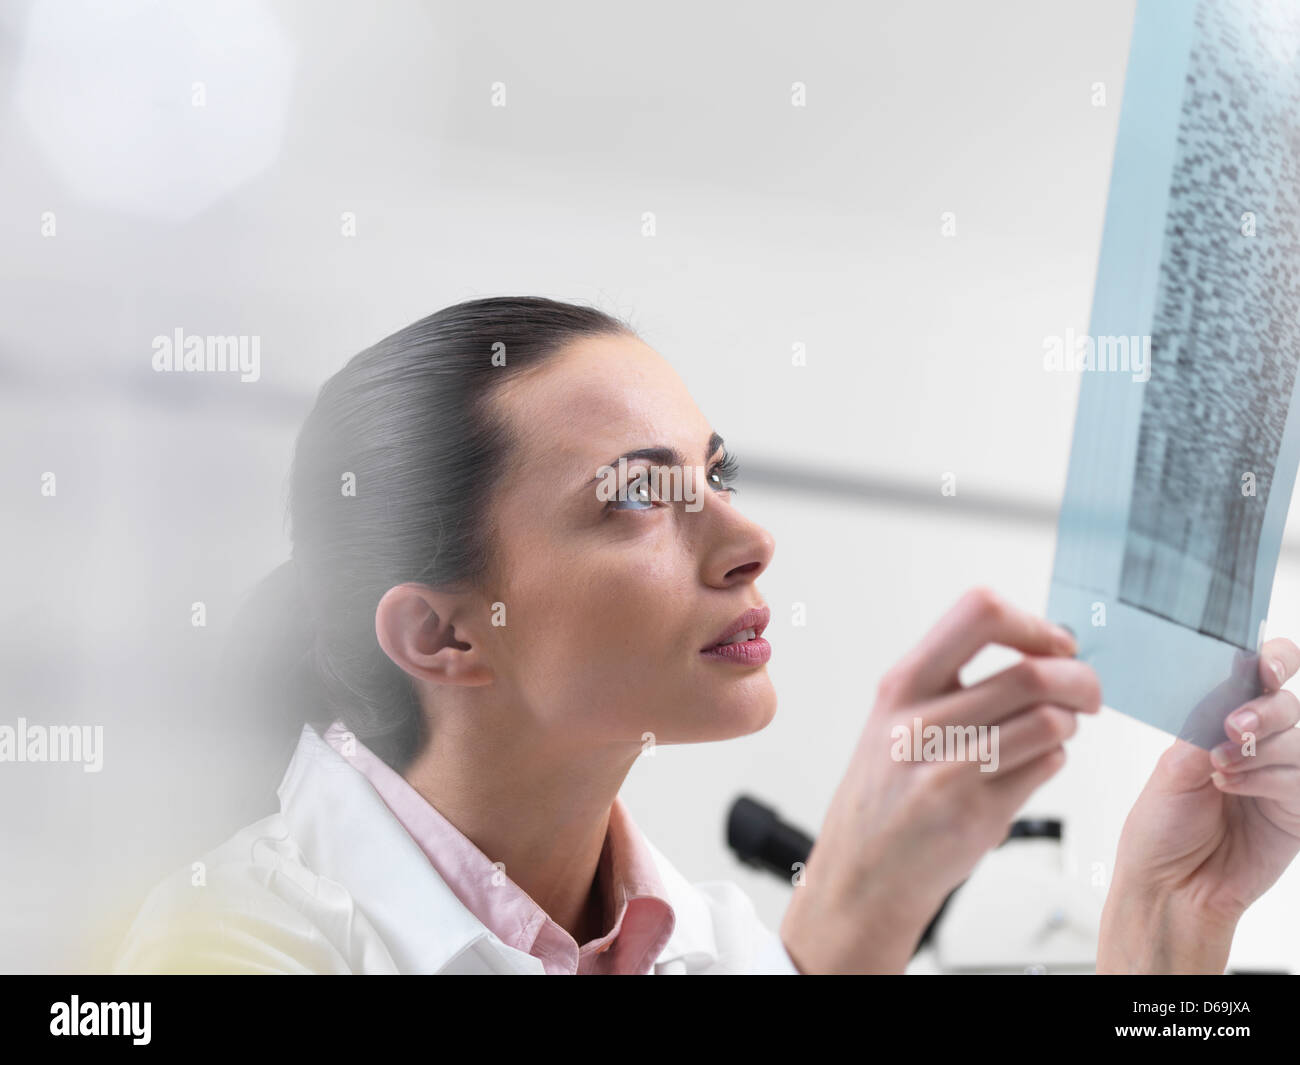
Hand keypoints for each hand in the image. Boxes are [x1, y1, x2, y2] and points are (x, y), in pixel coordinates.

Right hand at [779, 587, 1100, 972]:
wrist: (862, 874)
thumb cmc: (886, 793)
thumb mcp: (893, 718)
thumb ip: (949, 680)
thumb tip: (1037, 645)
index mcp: (902, 686)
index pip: (979, 615)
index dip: (1032, 624)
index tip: (1052, 644)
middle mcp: (920, 723)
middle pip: (1031, 674)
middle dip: (1079, 679)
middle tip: (1086, 691)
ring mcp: (948, 771)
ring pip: (1049, 723)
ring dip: (1070, 723)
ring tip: (1058, 730)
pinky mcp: (977, 814)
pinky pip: (1048, 767)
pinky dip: (1056, 759)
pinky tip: (1035, 765)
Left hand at [1098, 638, 1299, 973]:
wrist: (1170, 885)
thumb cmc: (1161, 827)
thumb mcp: (1173, 768)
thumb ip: (1207, 727)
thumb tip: (1233, 691)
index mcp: (1224, 722)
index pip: (1265, 677)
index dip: (1275, 661)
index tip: (1264, 666)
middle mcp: (1258, 746)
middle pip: (1289, 706)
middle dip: (1263, 711)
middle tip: (1231, 727)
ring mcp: (1282, 777)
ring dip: (1261, 751)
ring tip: (1220, 771)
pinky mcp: (1297, 811)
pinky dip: (1270, 779)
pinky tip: (1235, 789)